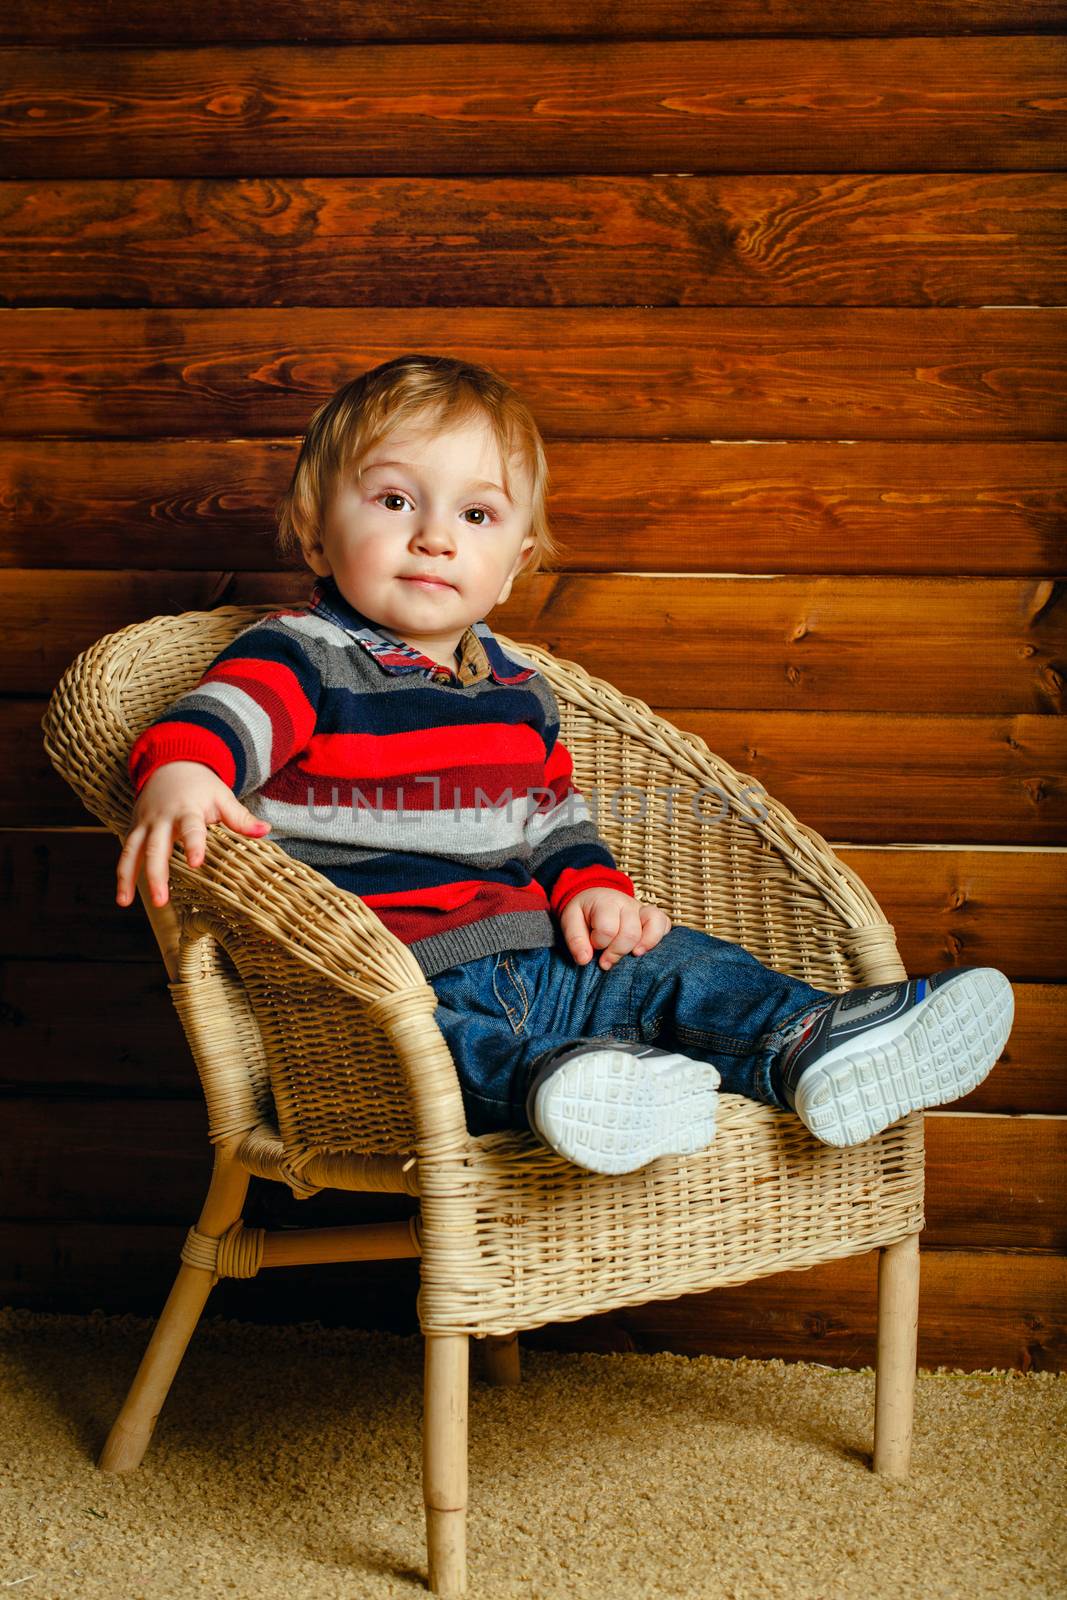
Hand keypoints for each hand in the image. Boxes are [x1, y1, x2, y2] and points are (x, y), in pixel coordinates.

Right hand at [116, 760, 270, 908]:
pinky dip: (122, 873)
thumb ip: (240, 817)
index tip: (195, 863)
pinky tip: (123, 898)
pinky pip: (126, 852)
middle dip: (156, 874)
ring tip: (125, 903)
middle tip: (161, 900)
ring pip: (132, 851)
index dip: (193, 844)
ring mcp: (145, 824)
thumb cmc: (201, 786)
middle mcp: (162, 818)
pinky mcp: (134, 828)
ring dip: (128, 877)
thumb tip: (265, 830)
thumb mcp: (222, 797)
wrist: (171, 764)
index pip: (191, 828)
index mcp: (187, 810)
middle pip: (155, 847)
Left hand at [558, 887, 671, 970]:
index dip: (598, 943)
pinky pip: (664, 924)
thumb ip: (575, 940)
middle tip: (605, 962)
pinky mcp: (652, 916)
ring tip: (632, 955)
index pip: (607, 929)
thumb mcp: (569, 921)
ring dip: (643, 946)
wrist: (594, 896)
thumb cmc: (583, 912)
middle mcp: (626, 904)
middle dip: (617, 952)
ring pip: (653, 926)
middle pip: (630, 933)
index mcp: (605, 903)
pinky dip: (658, 938)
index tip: (592, 946)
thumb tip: (584, 960)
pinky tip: (644, 950)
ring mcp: (642, 910)